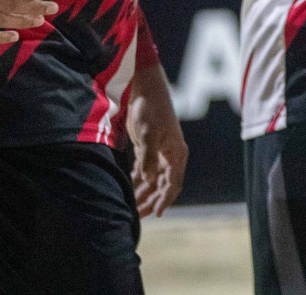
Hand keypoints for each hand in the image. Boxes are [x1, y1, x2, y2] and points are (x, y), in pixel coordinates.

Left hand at [128, 64, 188, 216]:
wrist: (145, 88)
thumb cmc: (150, 110)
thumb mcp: (147, 134)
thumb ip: (148, 158)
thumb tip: (148, 181)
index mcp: (176, 153)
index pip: (173, 183)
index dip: (165, 200)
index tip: (156, 214)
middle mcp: (170, 155)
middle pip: (162, 184)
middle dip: (152, 200)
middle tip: (138, 216)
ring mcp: (160, 151)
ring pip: (153, 179)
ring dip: (144, 192)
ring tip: (132, 208)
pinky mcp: (148, 146)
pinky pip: (145, 170)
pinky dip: (138, 180)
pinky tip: (129, 190)